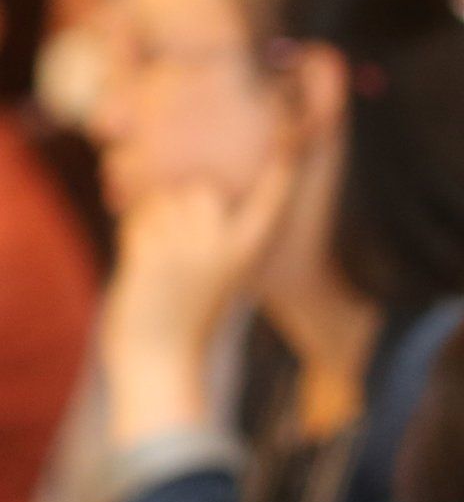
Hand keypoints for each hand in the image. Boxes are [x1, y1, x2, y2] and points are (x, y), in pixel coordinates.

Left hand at [100, 161, 297, 438]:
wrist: (160, 360)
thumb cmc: (191, 321)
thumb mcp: (224, 278)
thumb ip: (221, 237)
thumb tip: (198, 190)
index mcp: (249, 255)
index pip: (271, 200)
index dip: (281, 169)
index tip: (292, 140)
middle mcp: (223, 248)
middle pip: (204, 190)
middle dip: (186, 200)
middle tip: (180, 236)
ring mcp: (186, 248)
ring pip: (166, 199)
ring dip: (154, 216)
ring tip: (160, 253)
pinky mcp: (149, 252)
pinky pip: (136, 215)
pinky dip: (132, 231)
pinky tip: (142, 262)